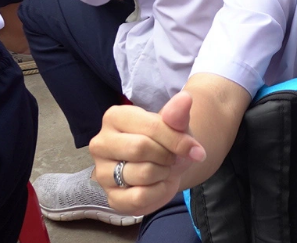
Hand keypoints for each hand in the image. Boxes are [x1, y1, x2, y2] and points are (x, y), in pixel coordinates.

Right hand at [89, 92, 206, 216]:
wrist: (168, 166)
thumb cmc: (167, 141)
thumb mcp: (177, 125)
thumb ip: (178, 114)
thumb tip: (185, 98)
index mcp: (115, 117)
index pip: (150, 128)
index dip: (177, 140)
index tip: (195, 148)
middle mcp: (101, 143)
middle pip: (140, 149)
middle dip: (167, 155)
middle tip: (172, 157)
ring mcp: (101, 172)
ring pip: (142, 174)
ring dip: (164, 173)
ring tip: (163, 169)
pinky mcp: (110, 197)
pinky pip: (140, 197)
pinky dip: (159, 192)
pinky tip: (158, 185)